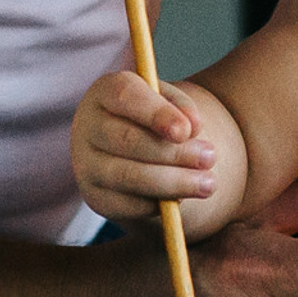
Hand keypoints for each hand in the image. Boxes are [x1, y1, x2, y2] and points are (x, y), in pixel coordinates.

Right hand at [72, 72, 217, 223]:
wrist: (128, 149)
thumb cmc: (152, 117)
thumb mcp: (168, 102)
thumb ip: (182, 108)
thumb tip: (192, 127)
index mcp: (106, 92)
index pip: (125, 96)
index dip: (157, 114)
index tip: (186, 131)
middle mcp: (88, 126)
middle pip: (128, 140)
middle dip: (174, 152)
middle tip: (211, 157)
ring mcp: (86, 164)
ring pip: (128, 176)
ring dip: (172, 182)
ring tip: (208, 184)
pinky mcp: (95, 197)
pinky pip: (127, 204)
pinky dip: (158, 203)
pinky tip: (181, 198)